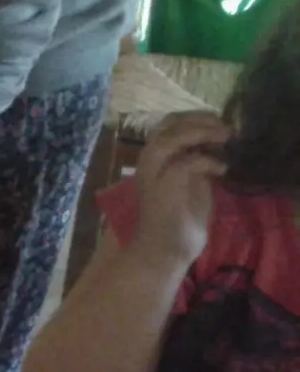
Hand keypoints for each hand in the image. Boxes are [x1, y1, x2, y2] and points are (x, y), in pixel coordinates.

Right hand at [130, 112, 229, 270]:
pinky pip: (183, 164)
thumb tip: (210, 147)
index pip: (167, 126)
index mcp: (154, 161)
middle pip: (166, 125)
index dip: (192, 118)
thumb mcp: (191, 186)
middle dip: (197, 119)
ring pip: (168, 139)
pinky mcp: (160, 190)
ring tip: (224, 136)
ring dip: (199, 133)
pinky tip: (221, 169)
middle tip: (224, 125)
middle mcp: (147, 163)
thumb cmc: (176, 224)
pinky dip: (206, 162)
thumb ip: (195, 165)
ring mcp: (150, 176)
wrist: (162, 253)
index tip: (217, 121)